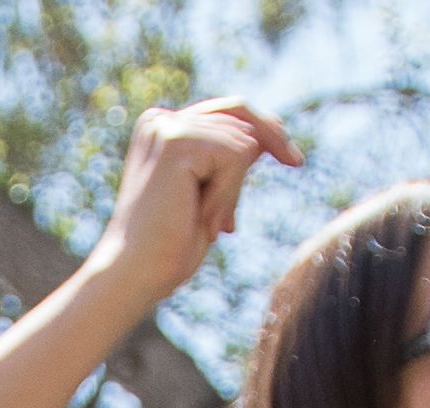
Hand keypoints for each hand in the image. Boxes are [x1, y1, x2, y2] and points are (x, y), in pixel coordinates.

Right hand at [92, 99, 299, 307]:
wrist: (135, 274)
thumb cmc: (169, 245)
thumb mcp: (208, 193)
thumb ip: (226, 161)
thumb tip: (264, 140)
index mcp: (162, 127)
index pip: (228, 113)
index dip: (266, 132)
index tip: (294, 159)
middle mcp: (161, 119)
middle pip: (241, 113)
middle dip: (268, 144)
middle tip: (282, 176)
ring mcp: (167, 126)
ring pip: (243, 141)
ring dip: (233, 191)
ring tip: (204, 222)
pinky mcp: (176, 141)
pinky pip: (237, 155)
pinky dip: (229, 193)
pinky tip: (203, 218)